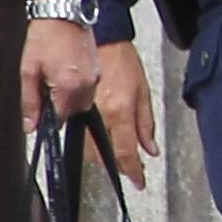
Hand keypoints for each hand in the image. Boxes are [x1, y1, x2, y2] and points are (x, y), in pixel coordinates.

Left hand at [19, 17, 105, 160]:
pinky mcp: (98, 69)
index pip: (59, 120)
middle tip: (46, 86)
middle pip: (73, 113)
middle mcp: (87, 85)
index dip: (47, 116)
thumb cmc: (45, 36)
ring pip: (82, 102)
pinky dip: (77, 86)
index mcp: (68, 87)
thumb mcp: (28, 71)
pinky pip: (89, 89)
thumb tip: (31, 125)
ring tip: (57, 76)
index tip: (40, 108)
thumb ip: (30, 102)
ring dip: (69, 97)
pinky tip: (66, 70)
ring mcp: (95, 77)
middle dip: (59, 106)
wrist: (63, 12)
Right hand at [87, 38, 160, 187]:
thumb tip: (150, 149)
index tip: (138, 182)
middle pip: (103, 154)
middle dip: (115, 164)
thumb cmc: (123, 60)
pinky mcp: (71, 107)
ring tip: (116, 152)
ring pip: (88, 147)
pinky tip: (98, 138)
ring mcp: (82, 111)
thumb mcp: (144, 91)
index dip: (132, 171)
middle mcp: (98, 114)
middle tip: (128, 166)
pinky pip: (78, 133)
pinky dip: (89, 141)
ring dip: (101, 155)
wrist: (99, 39)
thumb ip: (146, 124)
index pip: (125, 151)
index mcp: (119, 110)